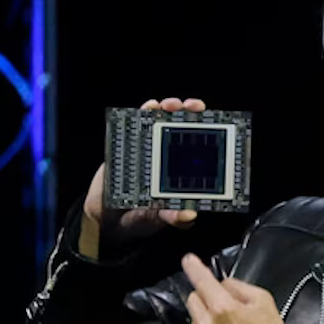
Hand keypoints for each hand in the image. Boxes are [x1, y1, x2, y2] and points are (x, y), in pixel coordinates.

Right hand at [78, 97, 204, 258]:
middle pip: (183, 128)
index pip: (200, 148)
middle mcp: (167, 157)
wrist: (104, 218)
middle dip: (190, 112)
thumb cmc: (139, 217)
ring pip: (162, 121)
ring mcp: (148, 148)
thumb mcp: (158, 219)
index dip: (210, 134)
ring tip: (170, 105)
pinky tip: (149, 106)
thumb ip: (172, 217)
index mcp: (181, 172)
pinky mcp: (127, 146)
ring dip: (168, 107)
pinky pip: (136, 124)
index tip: (218, 125)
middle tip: (194, 107)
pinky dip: (144, 112)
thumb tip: (189, 216)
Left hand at [180, 253, 291, 323]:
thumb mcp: (264, 301)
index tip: (188, 260)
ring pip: (193, 319)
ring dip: (206, 320)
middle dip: (206, 299)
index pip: (201, 279)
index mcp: (223, 307)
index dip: (193, 266)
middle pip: (193, 298)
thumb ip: (238, 286)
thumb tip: (221, 284)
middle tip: (226, 310)